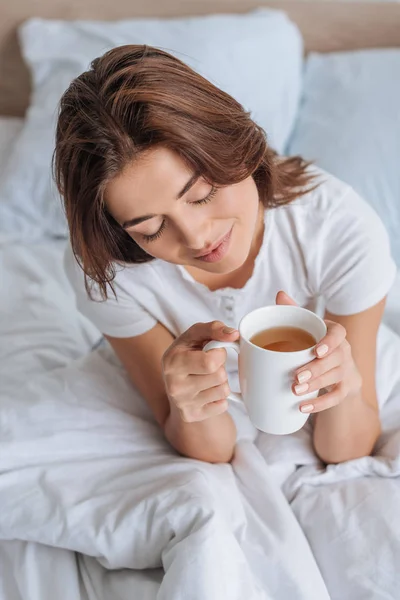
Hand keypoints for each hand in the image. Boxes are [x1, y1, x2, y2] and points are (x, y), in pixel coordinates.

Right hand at [162, 321, 238, 422]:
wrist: (175, 382)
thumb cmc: (188, 353)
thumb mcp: (195, 335)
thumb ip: (214, 328)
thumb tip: (234, 334)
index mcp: (172, 361)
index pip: (211, 361)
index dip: (219, 354)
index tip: (211, 352)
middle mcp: (173, 385)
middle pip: (219, 376)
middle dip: (221, 368)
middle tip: (208, 366)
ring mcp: (182, 403)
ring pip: (223, 391)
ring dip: (221, 382)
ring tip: (207, 378)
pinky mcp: (191, 416)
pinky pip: (222, 406)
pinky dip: (220, 398)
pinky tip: (207, 392)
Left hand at [276, 291, 361, 413]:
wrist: (338, 371)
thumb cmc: (316, 344)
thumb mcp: (307, 327)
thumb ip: (294, 310)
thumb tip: (280, 294)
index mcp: (334, 334)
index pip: (338, 334)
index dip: (329, 342)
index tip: (316, 350)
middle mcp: (344, 351)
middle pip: (337, 359)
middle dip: (316, 368)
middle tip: (296, 376)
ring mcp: (346, 371)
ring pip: (335, 378)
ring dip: (315, 385)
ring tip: (295, 390)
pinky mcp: (345, 389)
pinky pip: (336, 397)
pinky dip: (320, 404)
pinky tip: (302, 407)